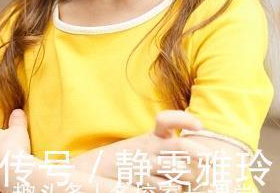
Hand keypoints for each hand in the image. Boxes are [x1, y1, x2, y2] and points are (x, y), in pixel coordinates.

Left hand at [0, 109, 37, 189]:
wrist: (14, 171)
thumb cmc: (15, 146)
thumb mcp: (19, 129)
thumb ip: (17, 119)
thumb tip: (18, 111)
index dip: (7, 137)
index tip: (16, 141)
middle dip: (3, 149)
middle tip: (16, 152)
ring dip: (2, 161)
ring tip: (15, 162)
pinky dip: (3, 171)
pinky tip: (12, 171)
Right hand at [72, 110, 212, 189]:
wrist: (92, 172)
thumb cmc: (125, 161)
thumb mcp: (144, 149)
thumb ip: (165, 148)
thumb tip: (199, 159)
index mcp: (151, 137)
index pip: (167, 121)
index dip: (183, 120)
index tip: (199, 126)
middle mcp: (148, 147)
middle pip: (180, 146)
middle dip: (199, 153)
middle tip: (214, 161)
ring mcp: (144, 164)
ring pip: (178, 168)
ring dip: (189, 175)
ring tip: (194, 179)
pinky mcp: (140, 180)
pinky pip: (167, 187)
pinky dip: (173, 188)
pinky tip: (172, 188)